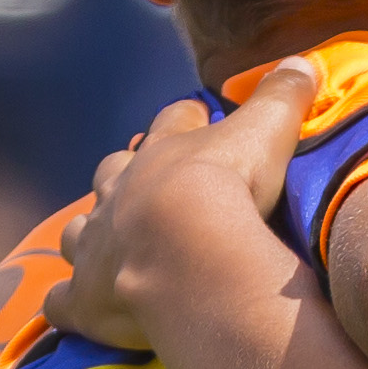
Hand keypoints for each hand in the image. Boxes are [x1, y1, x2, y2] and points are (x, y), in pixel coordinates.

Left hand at [47, 55, 326, 353]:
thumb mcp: (266, 131)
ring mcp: (97, 245)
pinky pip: (63, 300)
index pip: (172, 122)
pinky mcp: (87, 296)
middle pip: (112, 172)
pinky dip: (66, 302)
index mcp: (162, 154)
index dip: (185, 119)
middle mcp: (119, 193)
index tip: (198, 115)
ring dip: (88, 234)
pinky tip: (70, 307)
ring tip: (103, 241)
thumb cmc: (227, 188)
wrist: (187, 252)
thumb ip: (282, 98)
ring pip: (77, 231)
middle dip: (123, 176)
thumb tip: (304, 62)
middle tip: (143, 187)